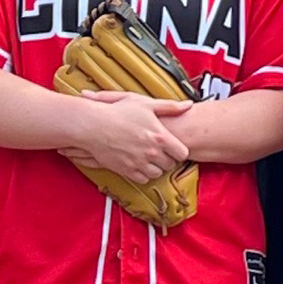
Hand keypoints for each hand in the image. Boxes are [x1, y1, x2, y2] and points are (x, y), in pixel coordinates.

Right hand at [73, 90, 190, 183]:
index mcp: (160, 137)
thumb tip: (188, 105)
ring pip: (158, 174)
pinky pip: (143, 179)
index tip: (173, 147)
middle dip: (167, 159)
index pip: (182, 153)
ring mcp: (139, 163)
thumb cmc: (118, 113)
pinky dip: (143, 173)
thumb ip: (170, 106)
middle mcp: (152, 153)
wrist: (94, 126)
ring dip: (156, 167)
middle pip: (171, 165)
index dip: (179, 150)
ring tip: (149, 157)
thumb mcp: (146, 104)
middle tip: (160, 151)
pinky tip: (139, 163)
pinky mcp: (127, 171)